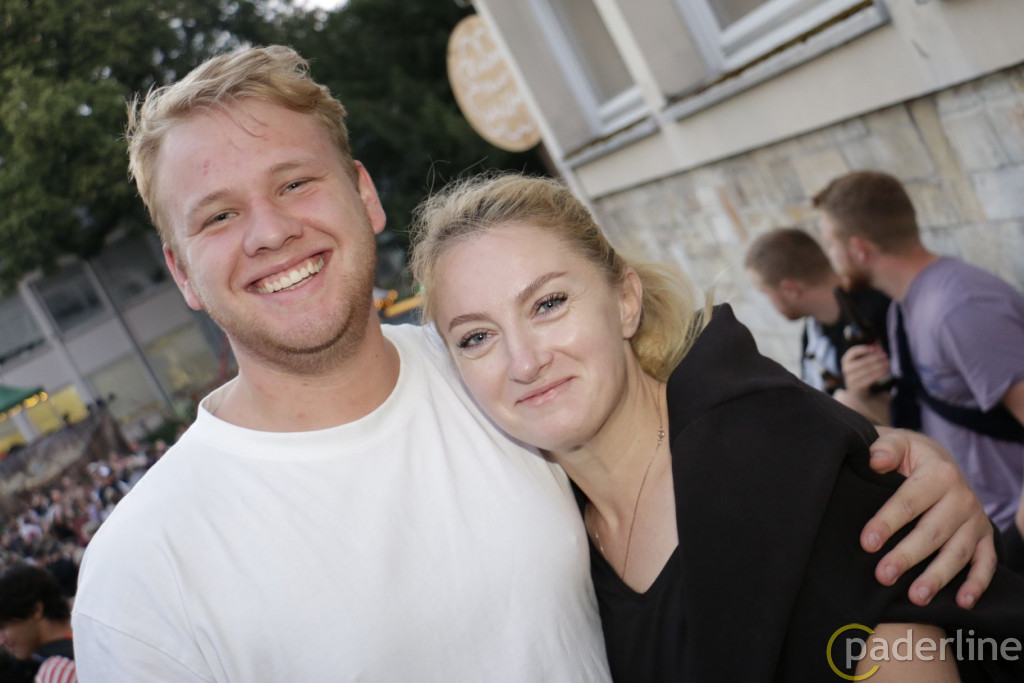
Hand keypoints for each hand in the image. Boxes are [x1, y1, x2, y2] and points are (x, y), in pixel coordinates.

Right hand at [841, 344, 890, 399]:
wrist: (856, 390)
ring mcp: (850, 378)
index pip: (853, 352)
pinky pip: (870, 378)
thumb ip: (868, 354)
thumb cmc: (861, 372)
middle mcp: (846, 369)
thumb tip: (879, 349)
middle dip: (876, 358)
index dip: (864, 349)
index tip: (875, 348)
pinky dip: (879, 373)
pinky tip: (886, 370)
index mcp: (845, 360)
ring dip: (880, 365)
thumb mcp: (861, 362)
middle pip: (863, 361)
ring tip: (888, 363)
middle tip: (885, 355)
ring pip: (868, 370)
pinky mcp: (857, 386)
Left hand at [862, 428, 994, 608]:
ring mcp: (976, 520)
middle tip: (883, 575)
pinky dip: (976, 584)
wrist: (938, 461)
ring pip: (958, 552)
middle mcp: (962, 497)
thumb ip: (884, 449)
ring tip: (916, 596)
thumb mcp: (896, 443)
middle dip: (908, 556)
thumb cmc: (908, 456)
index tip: (866, 543)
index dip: (887, 523)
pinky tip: (961, 602)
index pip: (909, 502)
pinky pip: (985, 563)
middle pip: (933, 532)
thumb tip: (876, 460)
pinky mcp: (984, 537)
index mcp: (939, 473)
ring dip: (938, 576)